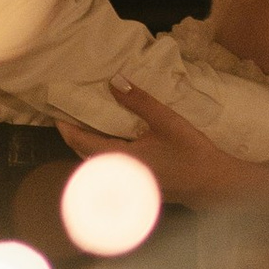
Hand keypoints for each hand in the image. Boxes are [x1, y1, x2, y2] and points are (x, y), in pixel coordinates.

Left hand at [59, 82, 248, 204]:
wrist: (212, 184)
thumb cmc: (190, 152)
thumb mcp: (166, 120)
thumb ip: (139, 101)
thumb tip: (114, 81)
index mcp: (120, 159)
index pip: (82, 143)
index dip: (66, 129)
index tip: (56, 113)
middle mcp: (118, 175)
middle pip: (84, 157)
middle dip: (74, 138)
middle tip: (68, 117)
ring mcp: (127, 185)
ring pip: (97, 165)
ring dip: (88, 148)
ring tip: (86, 128)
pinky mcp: (137, 188)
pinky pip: (109, 170)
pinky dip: (103, 156)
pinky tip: (111, 144)